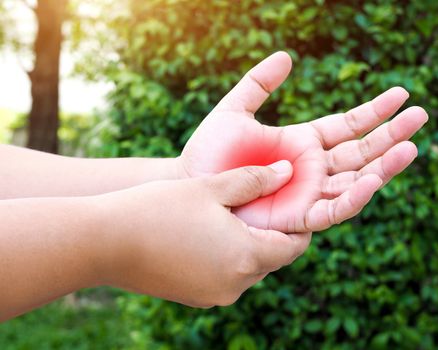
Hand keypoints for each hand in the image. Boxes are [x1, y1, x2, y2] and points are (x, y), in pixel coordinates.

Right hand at [95, 162, 309, 306]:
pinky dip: (228, 257)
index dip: (298, 225)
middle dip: (272, 233)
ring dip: (249, 245)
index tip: (292, 204)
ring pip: (248, 268)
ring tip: (234, 216)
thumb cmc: (158, 208)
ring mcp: (213, 294)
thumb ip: (254, 180)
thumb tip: (286, 173)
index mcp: (245, 257)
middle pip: (272, 258)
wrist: (103, 242)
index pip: (294, 247)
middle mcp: (235, 284)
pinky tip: (210, 233)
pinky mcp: (194, 296)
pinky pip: (226, 276)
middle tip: (262, 205)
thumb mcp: (211, 187)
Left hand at [179, 52, 427, 232]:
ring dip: (384, 167)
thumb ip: (259, 83)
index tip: (401, 94)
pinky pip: (333, 209)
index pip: (347, 125)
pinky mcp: (299, 217)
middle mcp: (312, 168)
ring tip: (409, 148)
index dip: (373, 111)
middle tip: (421, 116)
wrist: (192, 185)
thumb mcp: (234, 110)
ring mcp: (308, 193)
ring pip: (355, 181)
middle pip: (360, 152)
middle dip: (390, 136)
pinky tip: (373, 180)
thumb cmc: (209, 152)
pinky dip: (354, 197)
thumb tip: (286, 56)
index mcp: (302, 142)